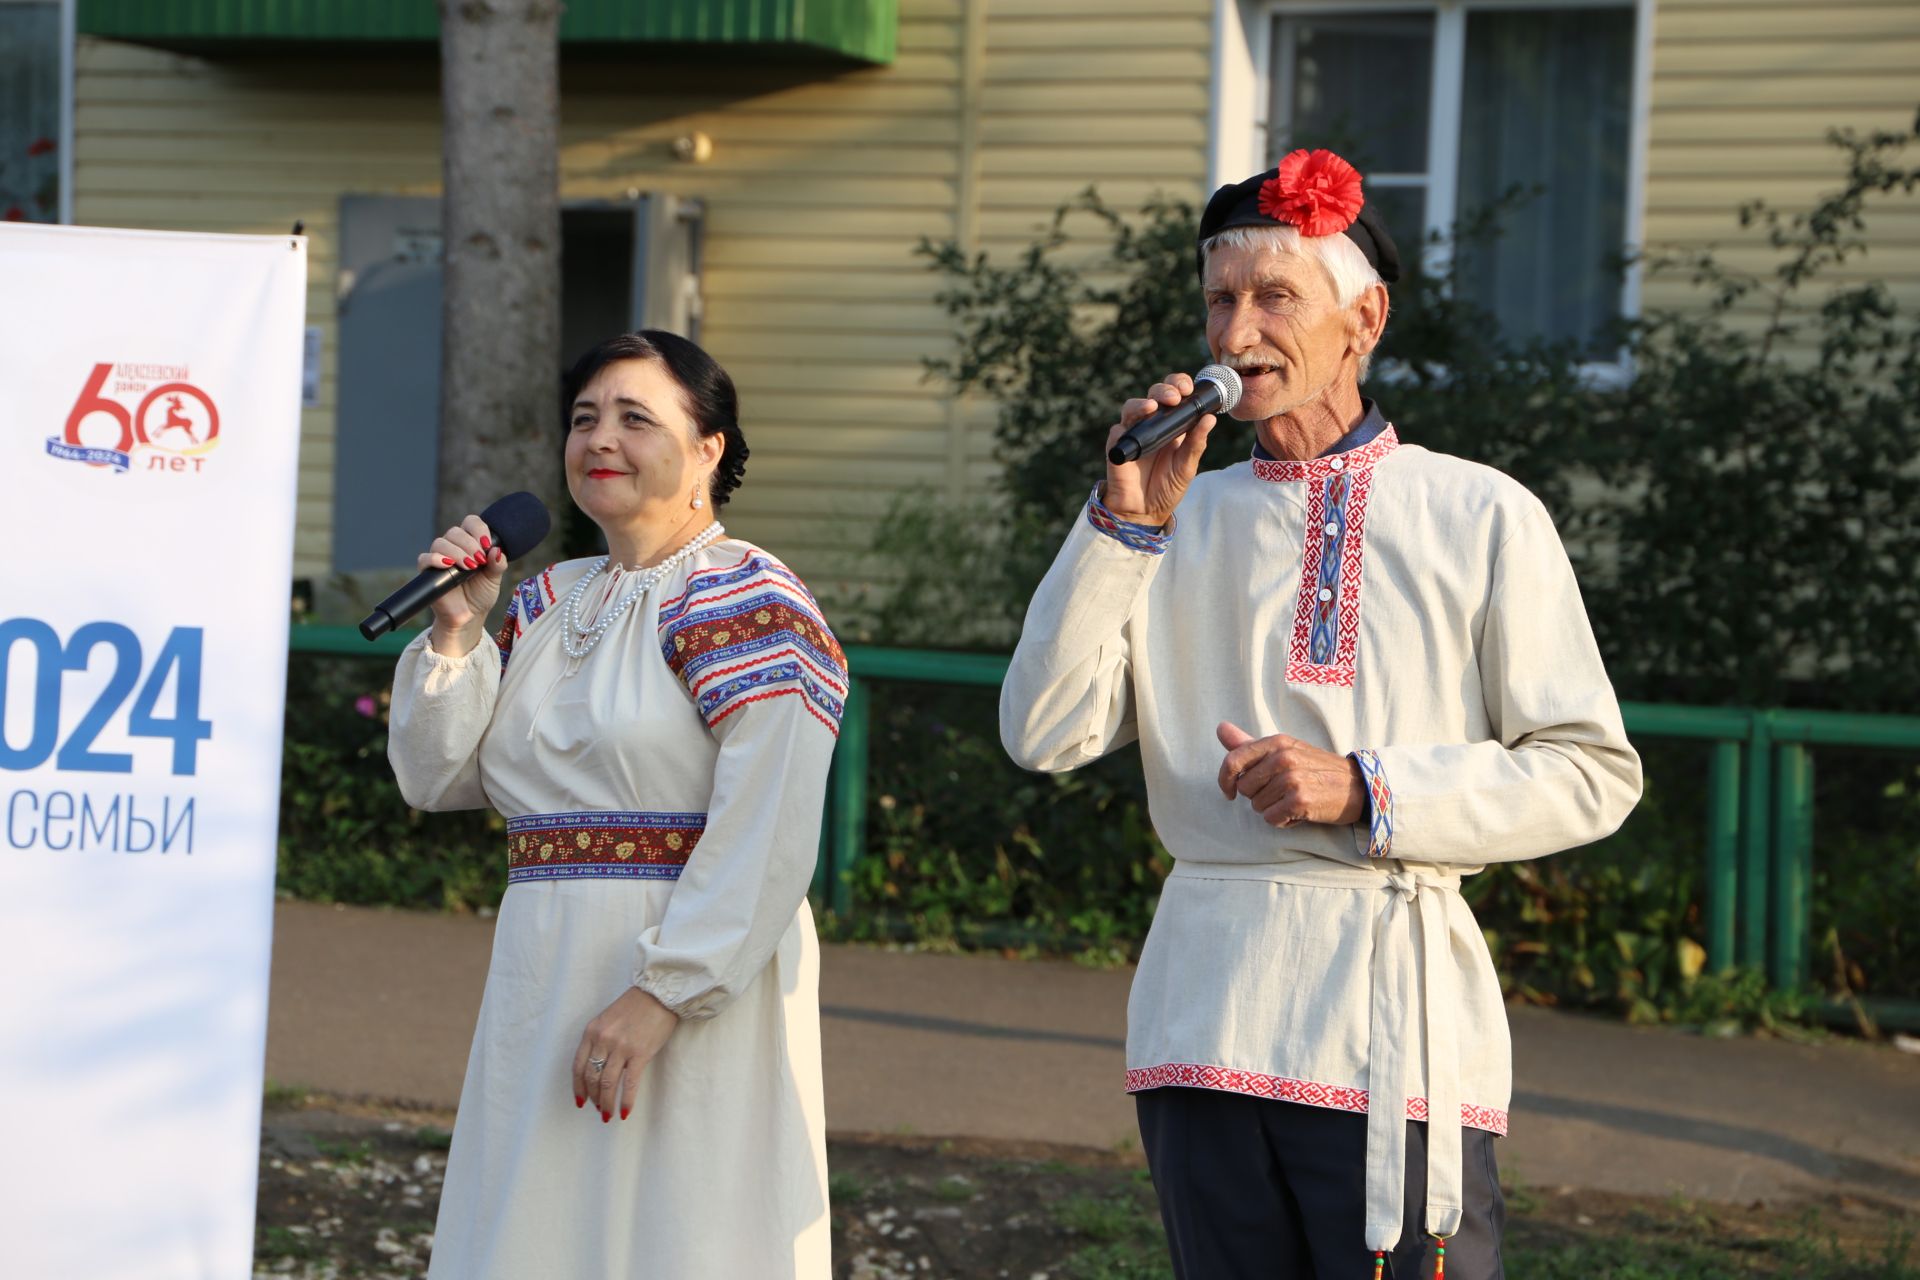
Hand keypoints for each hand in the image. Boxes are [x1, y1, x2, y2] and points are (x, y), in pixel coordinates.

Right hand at [419, 514, 508, 654]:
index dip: (478, 529)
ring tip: (469, 567)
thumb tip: (497, 550)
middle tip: (479, 561)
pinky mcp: (428, 572)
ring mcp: (440, 558)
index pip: (470, 523)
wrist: (469, 616)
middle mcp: (453, 547)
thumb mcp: (494, 579)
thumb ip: (498, 564)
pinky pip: (424, 558)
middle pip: (455, 531)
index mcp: (470, 543)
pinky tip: (448, 565)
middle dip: (469, 544)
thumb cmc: (480, 594)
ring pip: (440, 542)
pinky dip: (435, 559)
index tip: (487, 544)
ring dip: (456, 552)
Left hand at [571, 986, 678, 1122]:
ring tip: (608, 1115)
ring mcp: (621, 1047)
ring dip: (606, 1103)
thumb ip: (600, 1040)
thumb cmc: (636, 1005)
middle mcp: (603, 1040)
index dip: (578, 1087)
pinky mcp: (640, 1053)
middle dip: (593, 1097)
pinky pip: (629, 1083)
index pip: (578, 1066)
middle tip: (598, 1109)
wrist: (660, 993)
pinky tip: (624, 1112)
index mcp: (592, 1031)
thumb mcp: (609, 1019)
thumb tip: (600, 1068)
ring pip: (607, 1083)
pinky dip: (625, 1100)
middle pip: (592, 1077)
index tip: (580, 1100)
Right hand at [1101, 372, 1219, 526]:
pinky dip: (1123, 429)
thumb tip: (1210, 419)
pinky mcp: (1117, 447)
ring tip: (1152, 406)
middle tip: (1175, 396)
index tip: (1188, 388)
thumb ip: (1196, 443)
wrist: (1147, 511)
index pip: (1174, 394)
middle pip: (1154, 395)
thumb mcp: (1187, 466)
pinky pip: (1117, 432)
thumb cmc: (1168, 486)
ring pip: (1132, 407)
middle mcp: (1151, 424)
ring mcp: (1133, 433)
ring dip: (1141, 403)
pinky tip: (1128, 431)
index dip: (1179, 385)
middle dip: (1164, 390)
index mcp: (1171, 424)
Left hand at [1215, 721, 1365, 828]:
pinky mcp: (1300, 800)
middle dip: (1258, 796)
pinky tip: (1298, 812)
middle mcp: (1283, 757)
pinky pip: (1271, 818)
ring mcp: (1291, 778)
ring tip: (1293, 800)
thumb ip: (1250, 743)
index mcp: (1277, 742)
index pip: (1233, 760)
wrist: (1358, 786)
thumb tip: (1220, 728)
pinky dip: (1282, 821)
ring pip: (1257, 806)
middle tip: (1281, 793)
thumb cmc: (1316, 769)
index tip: (1230, 792)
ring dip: (1272, 809)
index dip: (1225, 780)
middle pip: (1244, 788)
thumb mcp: (1285, 750)